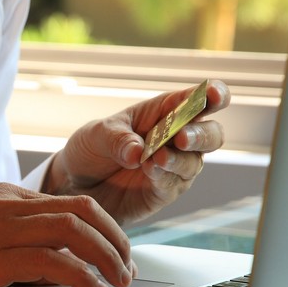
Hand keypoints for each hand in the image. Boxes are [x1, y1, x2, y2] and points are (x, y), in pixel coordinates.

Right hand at [0, 183, 134, 286]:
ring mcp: (0, 228)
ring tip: (118, 279)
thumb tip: (56, 258)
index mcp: (6, 195)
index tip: (117, 251)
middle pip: (81, 210)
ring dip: (106, 256)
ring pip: (72, 230)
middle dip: (115, 239)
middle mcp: (7, 205)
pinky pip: (50, 260)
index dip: (104, 228)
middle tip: (127, 265)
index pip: (71, 202)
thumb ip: (17, 235)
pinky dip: (80, 275)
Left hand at [43, 80, 229, 224]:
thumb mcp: (96, 135)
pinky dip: (165, 177)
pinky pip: (174, 185)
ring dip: (179, 159)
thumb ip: (117, 139)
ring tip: (158, 158)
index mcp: (164, 112)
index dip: (213, 94)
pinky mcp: (163, 192)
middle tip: (182, 137)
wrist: (73, 183)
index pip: (197, 100)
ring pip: (195, 162)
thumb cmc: (90, 149)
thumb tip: (138, 152)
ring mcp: (173, 167)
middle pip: (211, 134)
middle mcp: (176, 139)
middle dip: (202, 134)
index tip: (214, 95)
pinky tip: (150, 170)